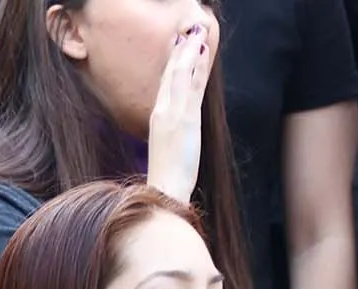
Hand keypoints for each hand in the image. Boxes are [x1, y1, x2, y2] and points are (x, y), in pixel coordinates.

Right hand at [145, 21, 213, 201]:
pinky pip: (189, 86)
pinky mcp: (183, 118)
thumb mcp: (168, 149)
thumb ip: (173, 133)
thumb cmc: (167, 176)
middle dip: (181, 50)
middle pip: (172, 74)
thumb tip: (177, 128)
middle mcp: (163, 111)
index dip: (174, 62)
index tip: (180, 44)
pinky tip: (199, 51)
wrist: (163, 192)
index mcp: (158, 118)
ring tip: (196, 31)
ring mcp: (173, 113)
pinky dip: (194, 66)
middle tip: (190, 28)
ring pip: (180, 74)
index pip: (167, 84)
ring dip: (189, 50)